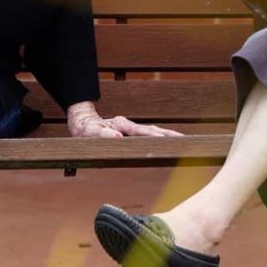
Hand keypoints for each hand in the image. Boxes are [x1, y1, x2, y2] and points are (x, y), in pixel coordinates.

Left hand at [66, 102, 181, 138]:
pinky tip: (165, 143)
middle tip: (184, 140)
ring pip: (152, 131)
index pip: (142, 131)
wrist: (82, 123)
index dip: (154, 136)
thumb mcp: (91, 132)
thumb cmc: (86, 129)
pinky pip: (146, 136)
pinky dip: (158, 138)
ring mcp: (130, 129)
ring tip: (181, 141)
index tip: (166, 140)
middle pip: (152, 130)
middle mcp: (128, 125)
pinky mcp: (129, 133)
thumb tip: (118, 138)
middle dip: (168, 135)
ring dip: (166, 136)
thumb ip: (104, 135)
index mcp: (122, 124)